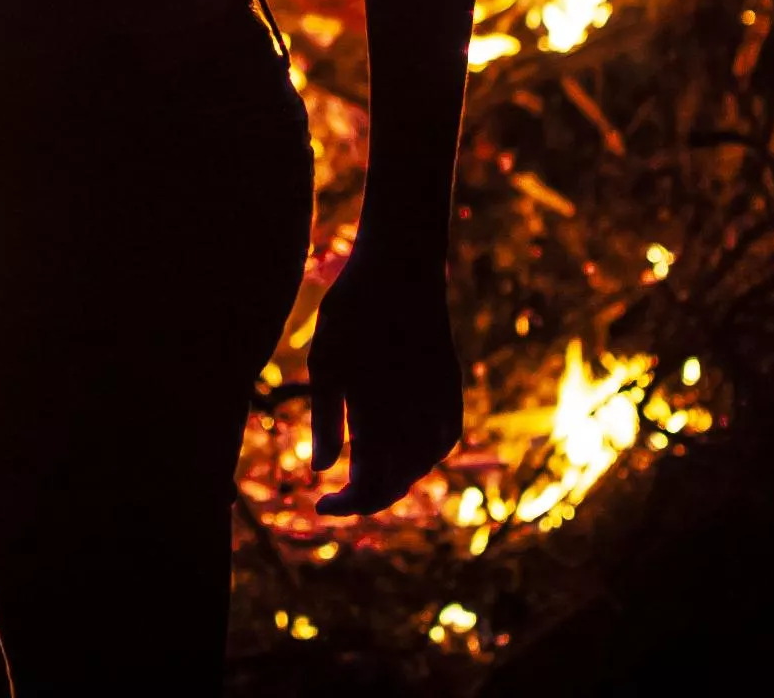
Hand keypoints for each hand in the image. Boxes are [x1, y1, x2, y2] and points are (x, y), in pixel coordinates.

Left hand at [307, 241, 462, 514]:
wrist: (401, 266)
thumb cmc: (352, 310)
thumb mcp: (325, 362)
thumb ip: (325, 421)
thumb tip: (321, 471)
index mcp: (379, 412)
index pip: (368, 484)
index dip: (345, 505)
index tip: (321, 506)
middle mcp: (414, 414)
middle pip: (398, 483)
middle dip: (368, 499)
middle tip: (341, 499)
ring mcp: (439, 401)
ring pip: (424, 464)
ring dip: (396, 479)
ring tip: (366, 476)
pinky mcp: (452, 385)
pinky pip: (444, 439)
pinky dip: (424, 455)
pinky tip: (404, 452)